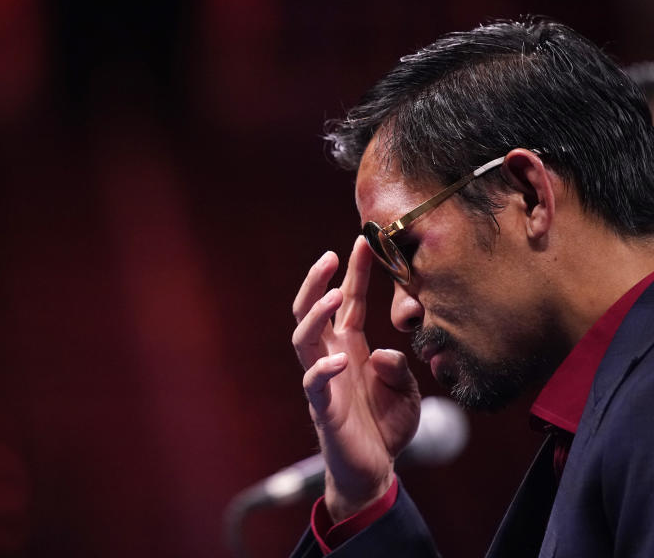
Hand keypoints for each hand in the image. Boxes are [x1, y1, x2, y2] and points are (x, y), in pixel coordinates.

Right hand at [292, 236, 420, 521]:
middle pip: (311, 310)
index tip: (363, 240)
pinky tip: (339, 360)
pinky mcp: (323, 408)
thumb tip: (383, 353)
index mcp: (350, 345)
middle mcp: (331, 355)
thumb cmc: (386, 425)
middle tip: (330, 256)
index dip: (355, 271)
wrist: (374, 469)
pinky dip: (323, 370)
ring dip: (315, 314)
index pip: (350, 301)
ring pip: (304, 338)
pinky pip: (314, 384)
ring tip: (334, 295)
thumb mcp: (406, 390)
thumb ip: (398, 368)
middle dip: (317, 281)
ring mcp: (323, 380)